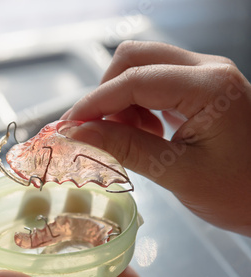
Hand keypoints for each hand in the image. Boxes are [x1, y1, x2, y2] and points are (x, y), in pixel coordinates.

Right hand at [62, 41, 250, 235]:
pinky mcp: (202, 87)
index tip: (67, 127)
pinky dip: (136, 105)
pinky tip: (144, 133)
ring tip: (123, 138)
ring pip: (142, 67)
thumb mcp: (179, 173)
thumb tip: (77, 133)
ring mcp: (206, 75)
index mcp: (209, 87)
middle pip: (135, 58)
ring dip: (120, 100)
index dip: (94, 103)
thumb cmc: (241, 193)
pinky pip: (155, 82)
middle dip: (105, 93)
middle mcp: (208, 69)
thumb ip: (126, 147)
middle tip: (93, 131)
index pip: (134, 80)